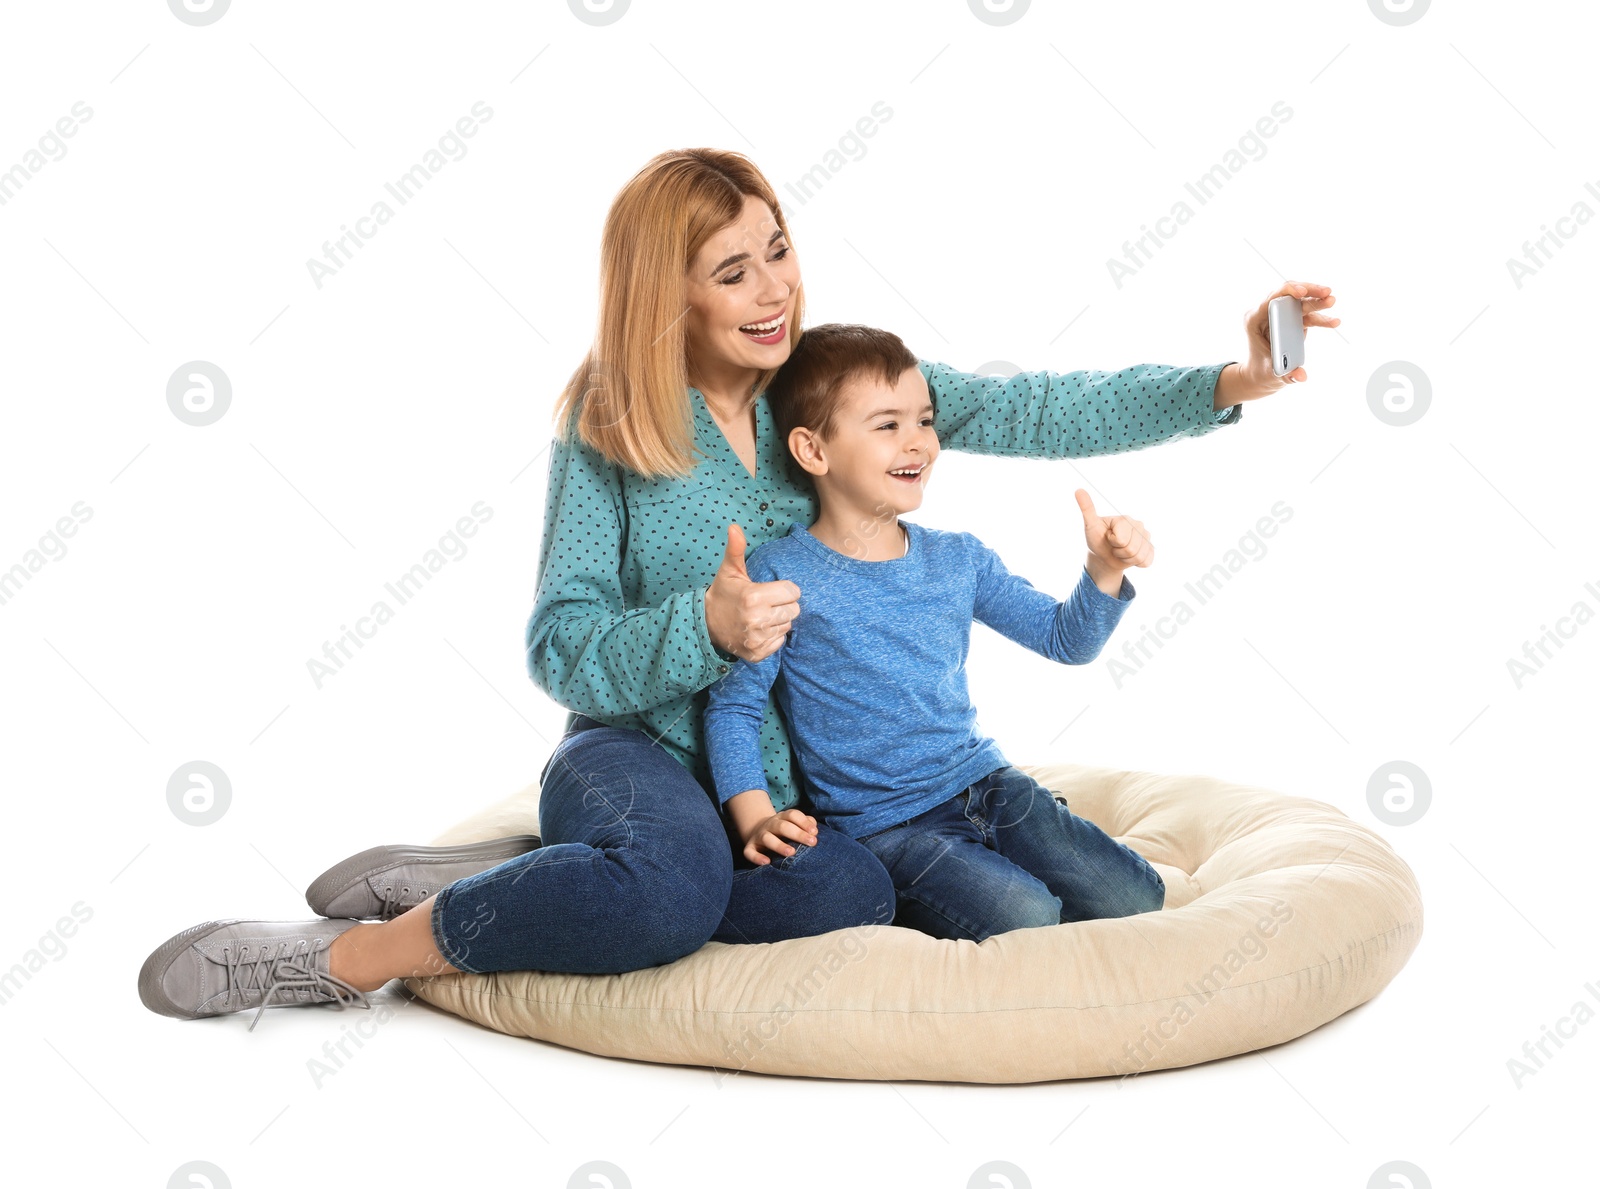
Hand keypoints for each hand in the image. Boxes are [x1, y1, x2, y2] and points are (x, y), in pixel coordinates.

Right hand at [704, 523, 801, 662]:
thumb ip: (736, 549)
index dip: (784, 590)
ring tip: (761, 616)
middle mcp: (757, 620)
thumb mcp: (729, 571)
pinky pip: (780, 642)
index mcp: (754, 597)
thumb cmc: (723, 594)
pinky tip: (759, 630)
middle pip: (794, 610)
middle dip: (783, 605)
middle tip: (766, 604)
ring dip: (778, 621)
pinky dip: (772, 637)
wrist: (705, 625)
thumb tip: (735, 526)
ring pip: (788, 626)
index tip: (770, 590)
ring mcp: (757, 639)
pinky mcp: (757, 654)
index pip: (793, 592)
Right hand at [741, 808, 818, 865]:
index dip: (804, 822)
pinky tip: (766, 862)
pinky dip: (757, 857)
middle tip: (812, 842)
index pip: (792, 815)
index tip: (814, 832)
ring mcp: (759, 835)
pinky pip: (750, 852)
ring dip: (779, 845)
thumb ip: (805, 824)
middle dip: (797, 834)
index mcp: (782, 817)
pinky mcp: (750, 847)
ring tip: (791, 852)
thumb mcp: (793, 824)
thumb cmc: (782, 831)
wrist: (757, 831)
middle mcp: (770, 824)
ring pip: (767, 838)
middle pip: (782, 826)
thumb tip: (814, 830)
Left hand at [1075, 489, 1151, 590]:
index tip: (1108, 536)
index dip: (1112, 542)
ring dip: (1126, 559)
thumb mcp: (1090, 525)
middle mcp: (1139, 525)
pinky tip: (1130, 557)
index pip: (1121, 539)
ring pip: (1139, 557)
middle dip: (1119, 552)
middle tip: (1114, 546)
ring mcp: (1146, 537)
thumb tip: (1078, 490)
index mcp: (1126, 519)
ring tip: (1120, 551)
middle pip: (1131, 549)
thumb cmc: (1097, 538)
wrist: (1103, 555)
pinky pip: (1146, 562)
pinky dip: (1136, 564)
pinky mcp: (1150, 549)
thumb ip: (1087, 508)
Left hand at [1215, 280, 1340, 406]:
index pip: (1271, 299)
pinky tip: (1334, 322)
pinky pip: (1308, 315)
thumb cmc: (1261, 371)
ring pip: (1301, 302)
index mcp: (1254, 320)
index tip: (1302, 292)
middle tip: (1327, 292)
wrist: (1261, 373)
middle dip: (1309, 291)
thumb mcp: (1271, 372)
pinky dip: (1321, 318)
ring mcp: (1281, 315)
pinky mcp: (1292, 320)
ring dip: (1318, 301)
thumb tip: (1302, 377)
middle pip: (1289, 294)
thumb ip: (1286, 374)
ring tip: (1332, 300)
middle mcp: (1267, 314)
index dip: (1287, 292)